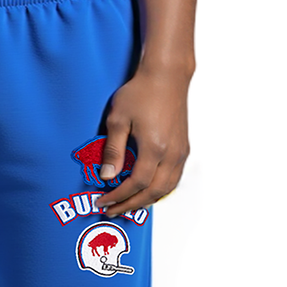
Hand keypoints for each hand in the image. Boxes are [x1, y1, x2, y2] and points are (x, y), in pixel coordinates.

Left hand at [95, 63, 191, 216]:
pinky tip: (146, 191)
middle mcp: (171, 153)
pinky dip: (159, 190)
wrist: (167, 75)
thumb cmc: (141, 92)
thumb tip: (107, 176)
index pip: (135, 184)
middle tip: (112, 210)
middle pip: (153, 192)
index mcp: (154, 148)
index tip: (103, 201)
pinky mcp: (183, 147)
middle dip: (131, 204)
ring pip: (167, 188)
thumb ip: (113, 151)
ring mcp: (180, 151)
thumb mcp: (118, 120)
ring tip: (127, 204)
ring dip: (147, 200)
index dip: (118, 196)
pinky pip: (174, 178)